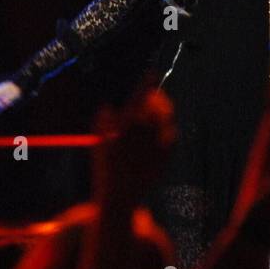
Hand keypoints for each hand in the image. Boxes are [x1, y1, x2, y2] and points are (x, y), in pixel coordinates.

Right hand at [91, 89, 175, 214]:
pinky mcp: (167, 155)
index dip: (147, 83)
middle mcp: (144, 133)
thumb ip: (102, 123)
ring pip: (167, 119)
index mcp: (125, 127)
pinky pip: (172, 135)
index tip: (152, 72)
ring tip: (159, 109)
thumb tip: (107, 106)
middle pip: (158, 106)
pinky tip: (163, 129)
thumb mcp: (98, 144)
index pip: (139, 97)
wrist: (121, 196)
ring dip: (164, 111)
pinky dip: (168, 128)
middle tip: (155, 94)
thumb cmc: (105, 169)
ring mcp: (158, 144)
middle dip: (158, 97)